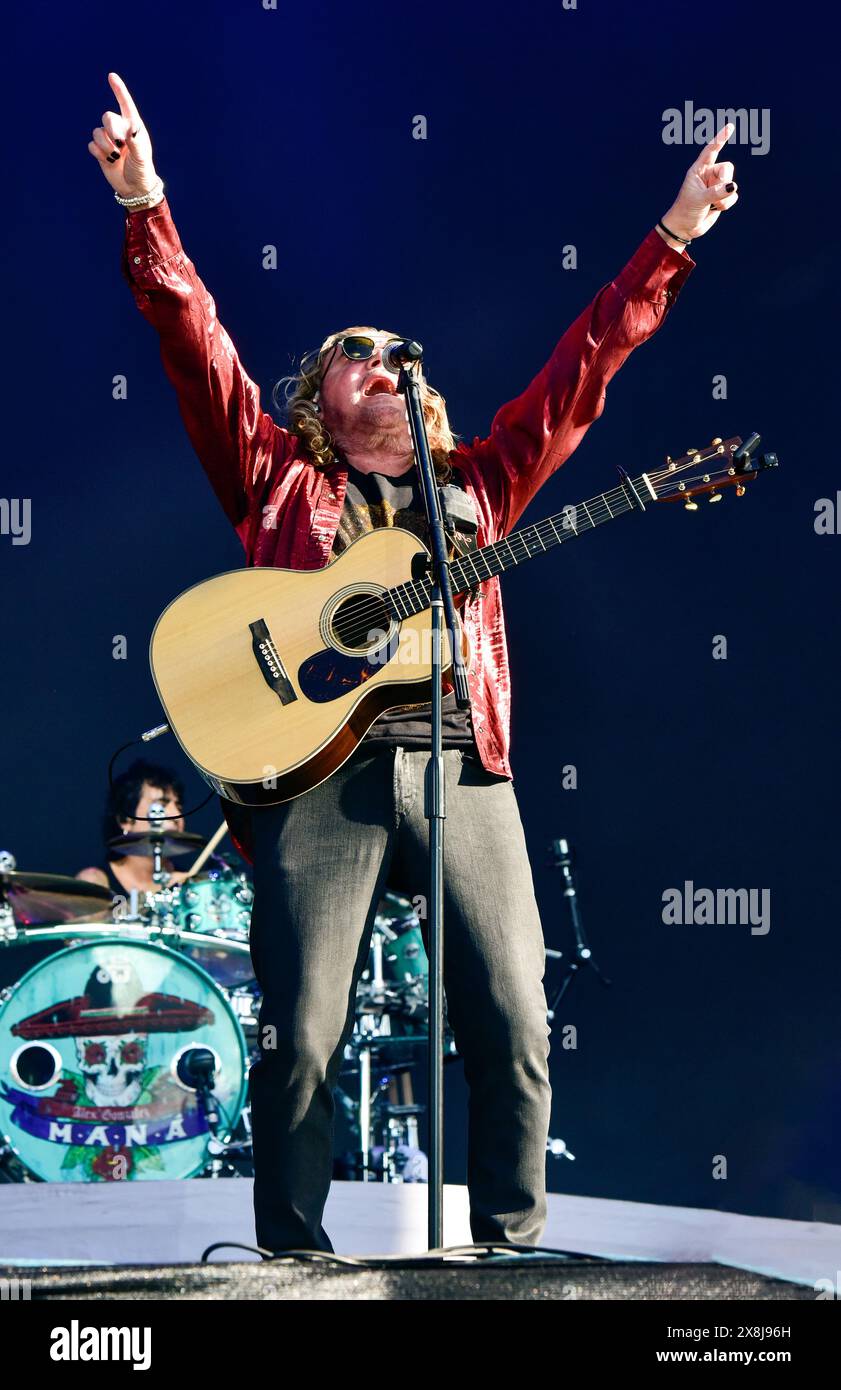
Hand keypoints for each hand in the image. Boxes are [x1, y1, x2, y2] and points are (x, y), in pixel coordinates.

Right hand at [87, 72, 159, 202]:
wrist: (135, 189)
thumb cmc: (142, 170)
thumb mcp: (142, 156)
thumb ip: (136, 141)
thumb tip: (130, 128)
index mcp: (133, 127)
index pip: (125, 105)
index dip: (119, 90)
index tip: (111, 76)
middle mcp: (120, 131)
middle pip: (107, 117)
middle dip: (111, 128)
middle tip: (120, 142)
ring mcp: (109, 141)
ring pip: (97, 132)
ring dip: (105, 145)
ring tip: (116, 156)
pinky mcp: (100, 151)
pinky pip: (92, 145)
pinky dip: (100, 154)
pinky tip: (109, 161)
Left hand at [661, 123, 738, 240]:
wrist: (685, 228)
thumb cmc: (686, 210)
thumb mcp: (698, 200)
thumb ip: (715, 192)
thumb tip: (732, 186)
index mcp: (698, 170)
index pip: (711, 150)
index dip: (720, 138)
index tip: (730, 126)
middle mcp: (708, 175)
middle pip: (727, 168)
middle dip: (724, 181)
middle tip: (713, 193)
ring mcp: (716, 186)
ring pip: (731, 182)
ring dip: (724, 196)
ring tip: (712, 204)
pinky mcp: (722, 197)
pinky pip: (733, 195)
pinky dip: (727, 203)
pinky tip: (716, 208)